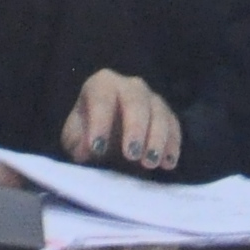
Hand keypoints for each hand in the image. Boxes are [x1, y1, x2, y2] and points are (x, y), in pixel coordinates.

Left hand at [60, 69, 180, 171]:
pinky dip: (172, 145)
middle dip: (135, 128)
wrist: (108, 134)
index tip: (98, 148)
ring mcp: (151, 99)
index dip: (100, 122)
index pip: (101, 98)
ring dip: (156, 139)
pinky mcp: (167, 116)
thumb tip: (86, 149)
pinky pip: (174, 126)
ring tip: (149, 162)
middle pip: (135, 101)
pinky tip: (168, 164)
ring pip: (159, 112)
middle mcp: (129, 86)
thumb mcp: (75, 137)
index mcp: (102, 85)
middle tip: (131, 154)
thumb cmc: (88, 132)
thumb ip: (77, 141)